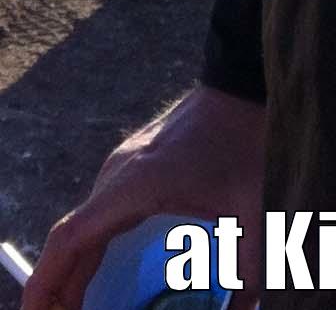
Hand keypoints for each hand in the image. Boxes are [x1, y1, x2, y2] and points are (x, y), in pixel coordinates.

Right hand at [21, 86, 265, 309]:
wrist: (245, 83)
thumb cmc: (248, 139)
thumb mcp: (254, 207)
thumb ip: (250, 266)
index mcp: (136, 185)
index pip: (70, 239)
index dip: (46, 282)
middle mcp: (118, 176)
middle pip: (69, 240)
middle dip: (56, 289)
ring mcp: (123, 168)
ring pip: (81, 227)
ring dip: (70, 271)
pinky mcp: (134, 166)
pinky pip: (97, 214)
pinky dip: (87, 249)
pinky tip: (93, 275)